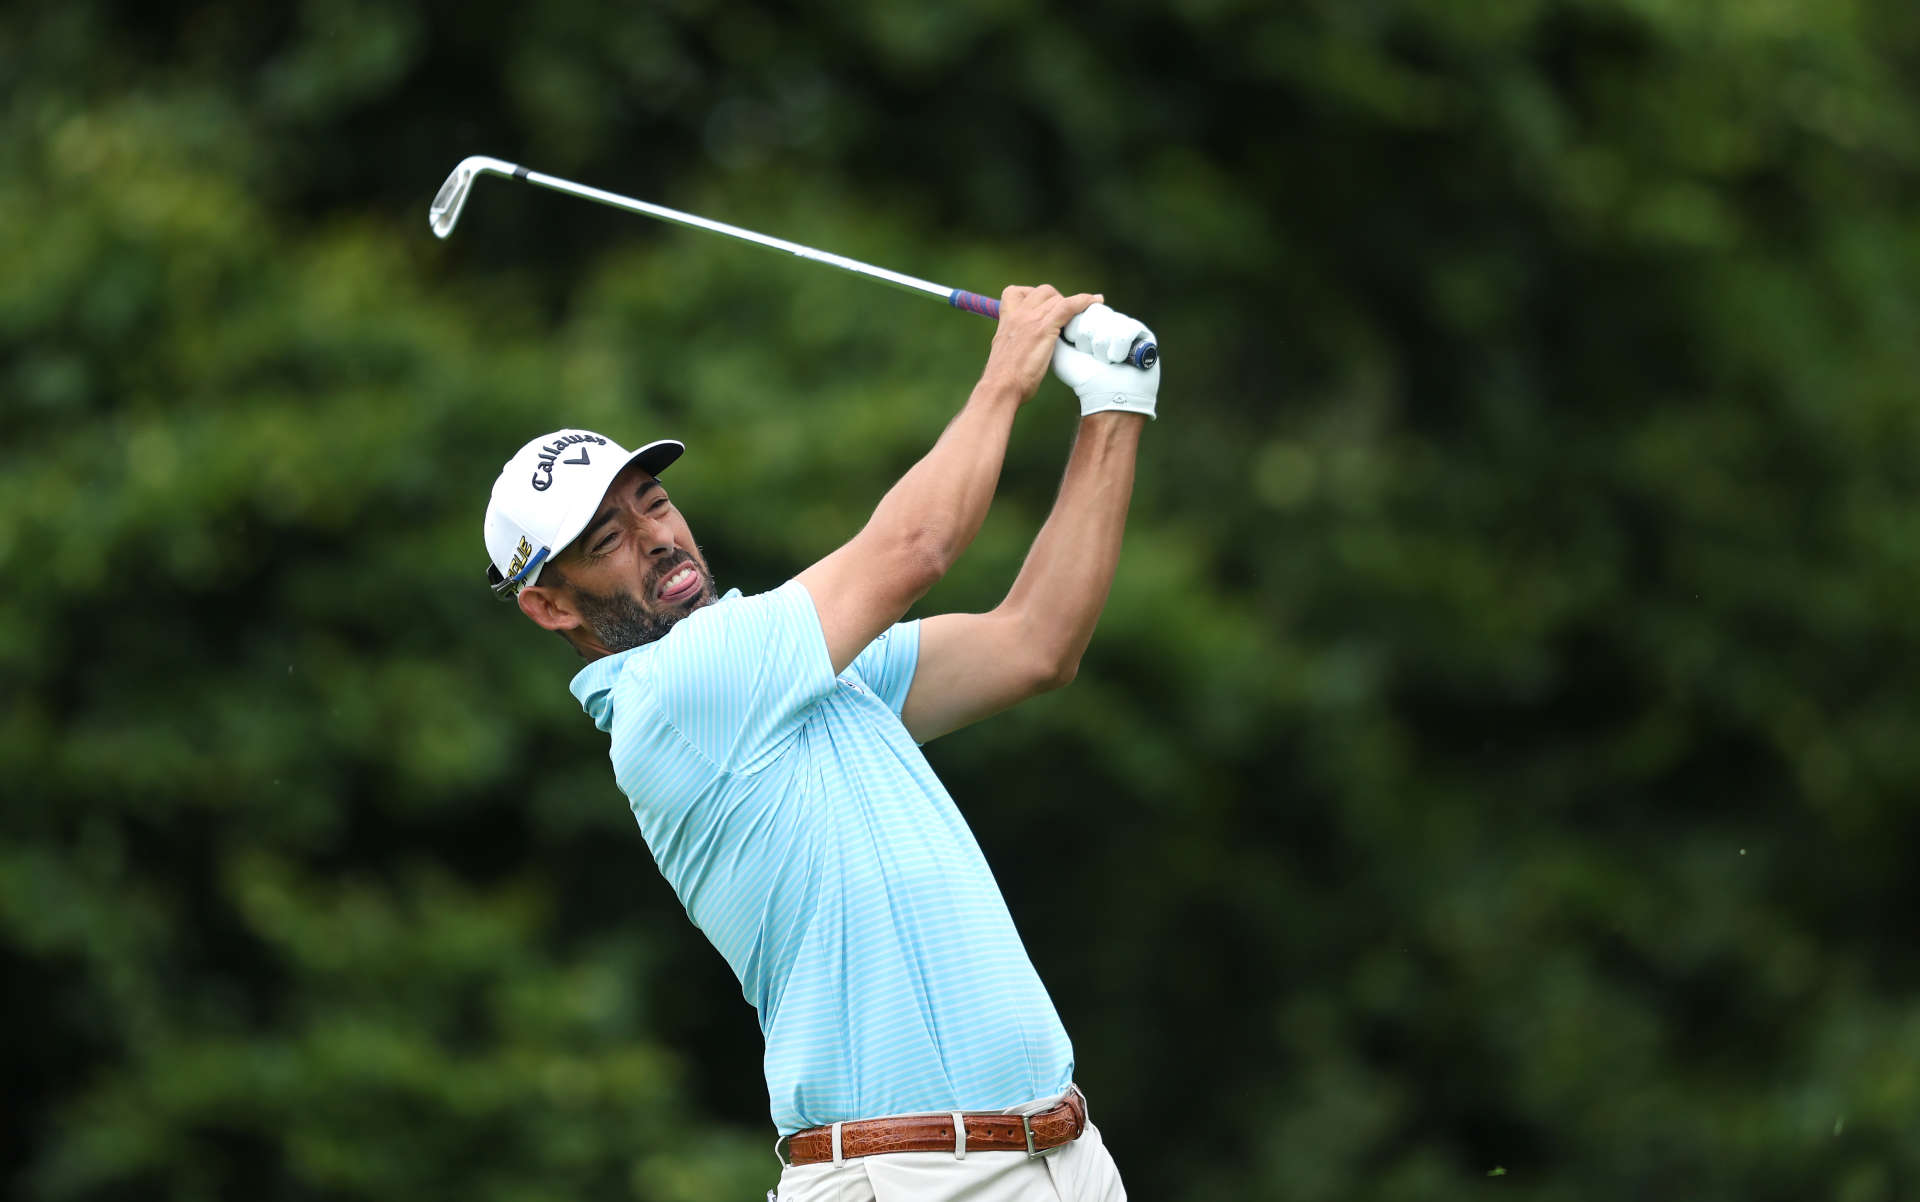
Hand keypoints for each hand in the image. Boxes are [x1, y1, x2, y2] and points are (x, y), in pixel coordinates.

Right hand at [980, 285, 1102, 404]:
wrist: (1000, 387)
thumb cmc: (1004, 378)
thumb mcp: (1004, 352)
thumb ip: (1015, 340)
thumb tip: (1025, 344)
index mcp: (1007, 319)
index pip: (1015, 292)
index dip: (1032, 295)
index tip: (1042, 307)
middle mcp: (1018, 314)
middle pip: (1043, 291)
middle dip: (1057, 300)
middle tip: (1065, 320)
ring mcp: (1031, 320)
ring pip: (1058, 299)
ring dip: (1072, 306)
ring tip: (1082, 318)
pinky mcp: (1044, 329)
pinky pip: (1068, 306)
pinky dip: (1084, 301)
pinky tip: (1096, 301)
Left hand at [1053, 303, 1158, 419]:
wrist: (1106, 397)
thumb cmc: (1083, 379)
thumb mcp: (1061, 353)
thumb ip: (1057, 330)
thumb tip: (1058, 312)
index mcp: (1092, 324)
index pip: (1083, 308)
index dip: (1078, 331)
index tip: (1078, 349)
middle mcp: (1110, 322)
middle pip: (1096, 312)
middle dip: (1088, 339)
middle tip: (1093, 357)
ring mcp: (1128, 327)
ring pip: (1110, 323)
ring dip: (1103, 349)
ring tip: (1107, 362)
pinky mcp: (1145, 335)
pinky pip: (1127, 330)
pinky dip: (1119, 351)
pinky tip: (1120, 361)